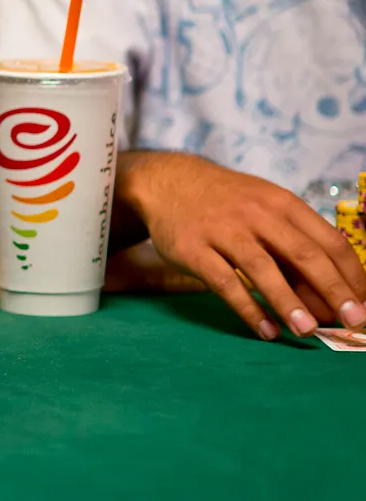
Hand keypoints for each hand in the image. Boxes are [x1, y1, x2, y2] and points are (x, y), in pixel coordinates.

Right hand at [120, 152, 365, 338]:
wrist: (168, 182)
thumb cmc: (228, 204)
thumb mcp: (265, 212)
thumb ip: (293, 251)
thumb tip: (327, 302)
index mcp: (283, 203)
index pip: (329, 241)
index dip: (352, 276)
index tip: (363, 306)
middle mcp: (256, 213)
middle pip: (302, 253)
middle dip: (332, 290)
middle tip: (352, 321)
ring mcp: (222, 230)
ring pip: (262, 268)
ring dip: (288, 302)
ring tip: (307, 331)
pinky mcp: (192, 248)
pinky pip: (224, 282)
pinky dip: (248, 308)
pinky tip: (266, 329)